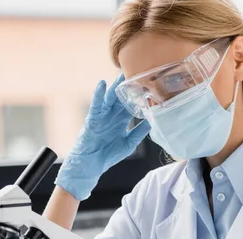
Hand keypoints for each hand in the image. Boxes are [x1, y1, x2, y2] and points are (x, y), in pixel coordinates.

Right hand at [55, 74, 150, 200]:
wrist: (91, 165)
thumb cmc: (107, 155)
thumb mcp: (129, 143)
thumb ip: (139, 132)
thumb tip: (152, 121)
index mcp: (121, 120)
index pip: (132, 103)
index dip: (139, 95)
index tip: (149, 84)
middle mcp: (112, 115)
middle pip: (122, 97)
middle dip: (128, 85)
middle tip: (137, 70)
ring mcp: (102, 116)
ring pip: (110, 98)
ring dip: (115, 85)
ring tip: (121, 72)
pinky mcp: (92, 119)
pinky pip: (96, 105)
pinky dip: (98, 94)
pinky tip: (102, 84)